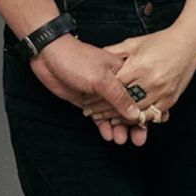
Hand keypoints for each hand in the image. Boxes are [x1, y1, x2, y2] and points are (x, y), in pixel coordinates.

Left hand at [32, 36, 147, 145]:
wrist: (47, 55)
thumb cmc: (75, 58)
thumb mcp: (101, 78)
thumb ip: (119, 96)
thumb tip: (135, 113)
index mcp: (121, 73)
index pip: (139, 96)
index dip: (144, 112)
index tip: (148, 127)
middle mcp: (112, 84)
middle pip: (128, 108)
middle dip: (133, 126)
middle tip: (137, 141)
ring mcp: (99, 94)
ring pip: (114, 115)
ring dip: (119, 129)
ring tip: (120, 140)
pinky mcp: (87, 101)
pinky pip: (99, 117)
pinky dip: (104, 127)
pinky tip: (108, 135)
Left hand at [80, 27, 195, 127]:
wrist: (189, 44)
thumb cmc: (161, 41)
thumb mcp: (133, 43)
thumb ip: (114, 52)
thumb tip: (96, 56)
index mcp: (139, 65)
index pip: (114, 86)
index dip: (100, 95)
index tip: (88, 102)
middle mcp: (151, 80)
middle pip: (124, 101)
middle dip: (107, 110)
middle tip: (93, 114)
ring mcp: (163, 91)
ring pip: (138, 111)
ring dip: (122, 118)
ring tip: (107, 120)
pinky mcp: (171, 99)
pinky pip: (153, 114)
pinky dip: (141, 119)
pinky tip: (130, 120)